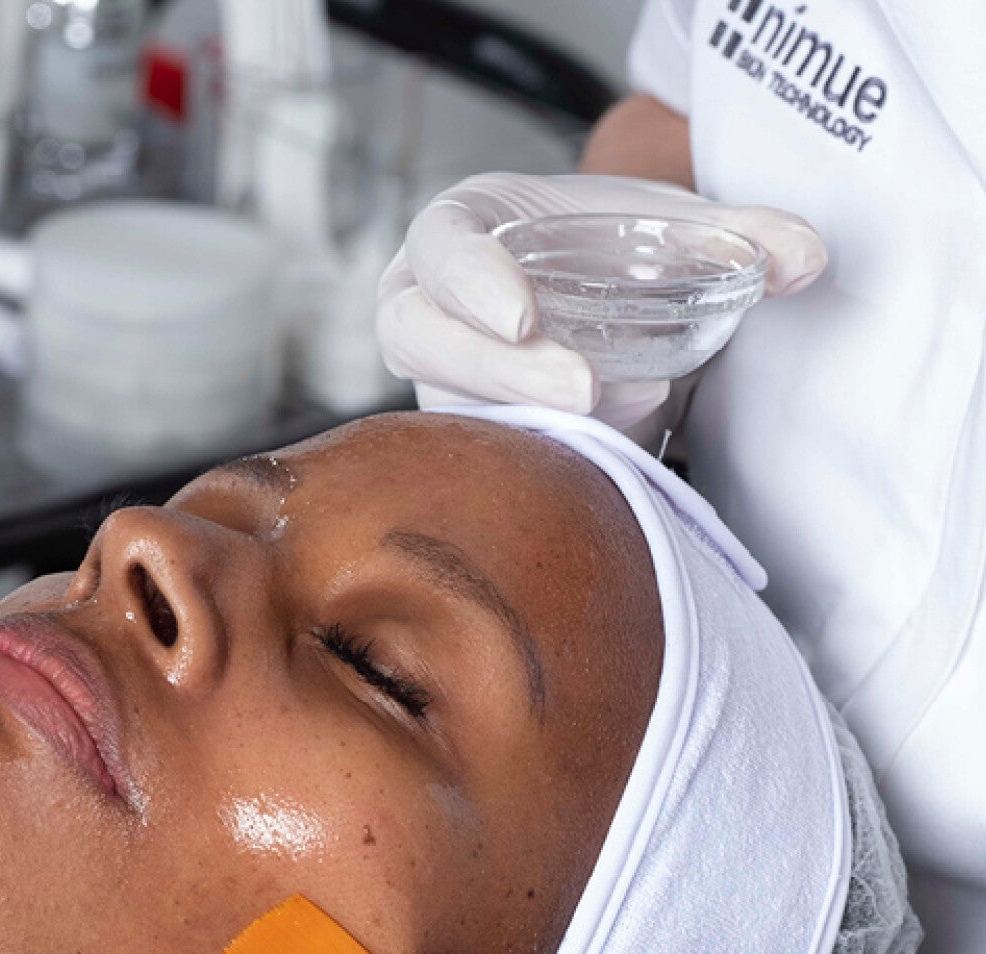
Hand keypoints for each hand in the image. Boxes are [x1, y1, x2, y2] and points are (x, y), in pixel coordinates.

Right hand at [375, 173, 827, 430]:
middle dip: (495, 370)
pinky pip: (481, 450)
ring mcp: (439, 378)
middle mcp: (428, 307)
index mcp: (458, 232)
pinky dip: (540, 451)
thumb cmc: (606, 249)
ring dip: (521, 416)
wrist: (602, 303)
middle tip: (580, 390)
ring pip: (446, 406)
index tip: (523, 316)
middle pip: (422, 340)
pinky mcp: (465, 431)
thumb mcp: (666, 229)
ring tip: (611, 417)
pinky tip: (600, 450)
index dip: (467, 281)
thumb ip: (737, 235)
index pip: (437, 249)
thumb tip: (805, 258)